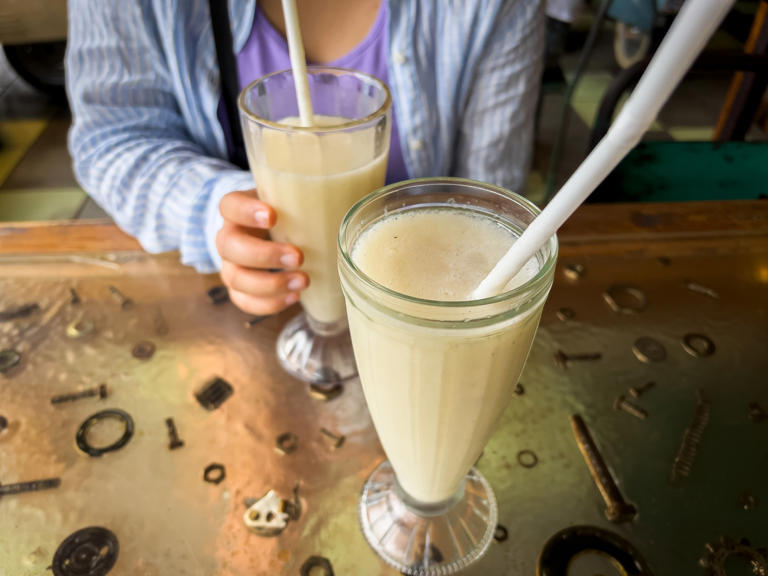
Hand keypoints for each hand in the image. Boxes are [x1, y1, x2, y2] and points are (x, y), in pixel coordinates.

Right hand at [216, 190, 308, 314]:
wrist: (276, 235)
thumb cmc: (287, 214)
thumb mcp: (292, 199)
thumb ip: (310, 196)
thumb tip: (352, 191)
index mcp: (238, 210)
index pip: (229, 206)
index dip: (246, 211)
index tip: (273, 216)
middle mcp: (229, 237)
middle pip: (229, 246)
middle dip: (265, 255)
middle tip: (298, 257)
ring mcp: (231, 265)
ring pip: (235, 278)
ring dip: (270, 284)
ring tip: (304, 282)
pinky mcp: (239, 289)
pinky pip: (244, 302)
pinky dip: (269, 303)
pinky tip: (295, 297)